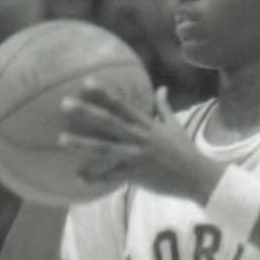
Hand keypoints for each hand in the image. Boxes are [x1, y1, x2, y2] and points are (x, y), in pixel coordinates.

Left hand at [59, 79, 222, 201]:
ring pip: (105, 148)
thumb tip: (162, 88)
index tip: (86, 83)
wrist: (198, 177)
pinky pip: (112, 176)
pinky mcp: (137, 175)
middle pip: (109, 122)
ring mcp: (137, 156)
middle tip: (64, 103)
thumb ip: (164, 107)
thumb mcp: (175, 126)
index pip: (122, 105)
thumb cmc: (186, 151)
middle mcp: (140, 138)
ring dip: (82, 143)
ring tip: (61, 138)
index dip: (104, 93)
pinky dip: (96, 177)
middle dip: (86, 112)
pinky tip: (78, 177)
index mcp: (147, 125)